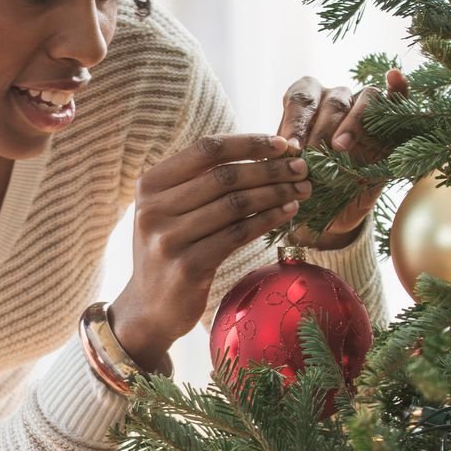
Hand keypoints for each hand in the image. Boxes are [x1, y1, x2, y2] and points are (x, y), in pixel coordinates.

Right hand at [112, 133, 310, 369]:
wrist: (148, 307)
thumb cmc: (171, 249)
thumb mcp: (171, 209)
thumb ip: (201, 181)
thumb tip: (262, 152)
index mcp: (150, 184)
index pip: (206, 149)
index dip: (248, 143)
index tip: (282, 145)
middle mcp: (154, 209)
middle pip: (224, 176)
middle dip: (270, 169)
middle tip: (302, 168)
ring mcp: (168, 239)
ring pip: (235, 204)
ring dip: (275, 193)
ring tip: (302, 189)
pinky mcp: (188, 267)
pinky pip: (238, 235)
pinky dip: (268, 220)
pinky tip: (288, 213)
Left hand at [275, 68, 409, 247]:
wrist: (331, 211)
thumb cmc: (305, 185)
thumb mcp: (289, 174)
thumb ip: (284, 161)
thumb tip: (278, 154)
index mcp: (306, 104)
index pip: (300, 99)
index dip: (295, 122)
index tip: (291, 149)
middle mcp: (336, 100)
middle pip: (332, 102)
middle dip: (321, 130)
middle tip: (314, 156)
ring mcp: (366, 108)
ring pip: (365, 98)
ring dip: (353, 122)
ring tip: (340, 147)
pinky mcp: (393, 123)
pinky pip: (398, 98)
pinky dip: (398, 87)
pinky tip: (393, 78)